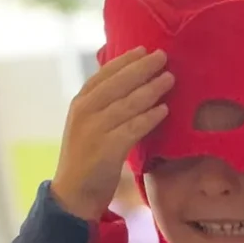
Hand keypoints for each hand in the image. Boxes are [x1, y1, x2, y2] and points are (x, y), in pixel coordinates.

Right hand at [51, 47, 172, 220]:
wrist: (73, 193)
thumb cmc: (87, 158)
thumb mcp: (90, 126)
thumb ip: (105, 107)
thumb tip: (129, 86)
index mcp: (80, 104)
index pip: (104, 75)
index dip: (125, 61)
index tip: (144, 49)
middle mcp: (85, 112)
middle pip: (117, 84)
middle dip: (142, 68)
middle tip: (163, 56)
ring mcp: (95, 130)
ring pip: (127, 104)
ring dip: (151, 89)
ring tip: (170, 78)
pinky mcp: (106, 150)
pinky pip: (132, 129)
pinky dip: (149, 118)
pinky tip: (164, 110)